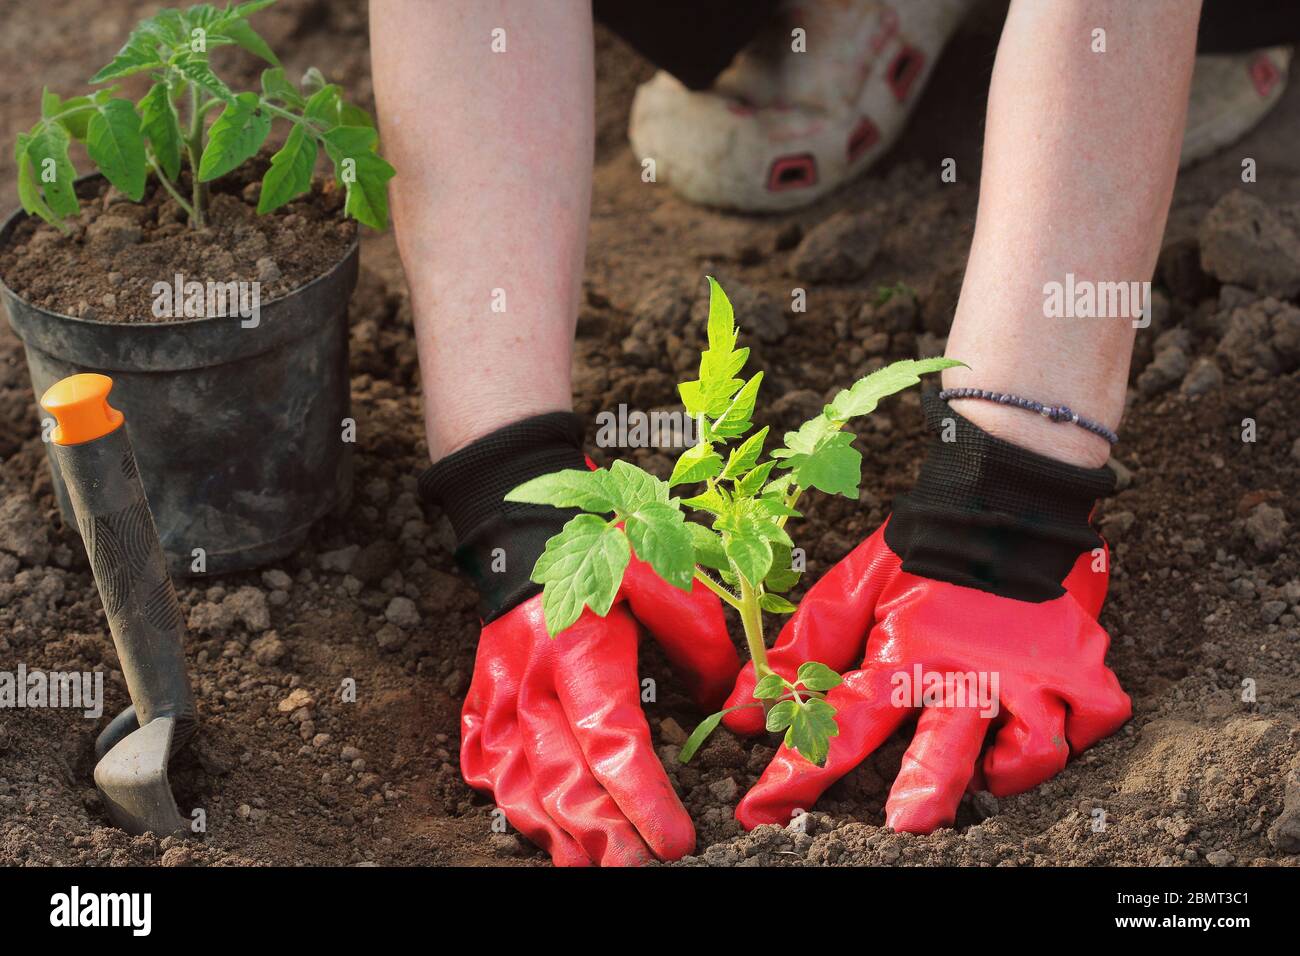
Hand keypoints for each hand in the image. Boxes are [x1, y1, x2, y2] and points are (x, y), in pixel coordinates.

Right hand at [461, 552, 739, 865]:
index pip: (611, 742)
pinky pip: (486, 768)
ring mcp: (498, 697)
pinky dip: (512, 806)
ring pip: (519, 786)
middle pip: (562, 780)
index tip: (676, 843)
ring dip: (556, 836)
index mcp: (579, 651)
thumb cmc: (606, 550)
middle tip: (636, 872)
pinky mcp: (481, 703)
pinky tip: (540, 830)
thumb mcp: (666, 577)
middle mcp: (531, 683)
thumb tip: (729, 702)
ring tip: (593, 869)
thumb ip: (701, 640)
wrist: (528, 527)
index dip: (642, 798)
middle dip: (600, 837)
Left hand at [724, 521, 1129, 832]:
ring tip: (985, 776)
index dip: (797, 775)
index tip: (760, 814)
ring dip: (1008, 771)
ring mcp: (1029, 668)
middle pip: (944, 751)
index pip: (841, 725)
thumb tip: (742, 713)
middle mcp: (967, 668)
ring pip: (1031, 747)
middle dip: (921, 797)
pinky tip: (1040, 733)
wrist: (997, 495)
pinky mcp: (1081, 660)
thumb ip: (801, 652)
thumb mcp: (850, 592)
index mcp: (904, 652)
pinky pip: (1091, 719)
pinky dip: (1074, 736)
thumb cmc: (918, 548)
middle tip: (902, 828)